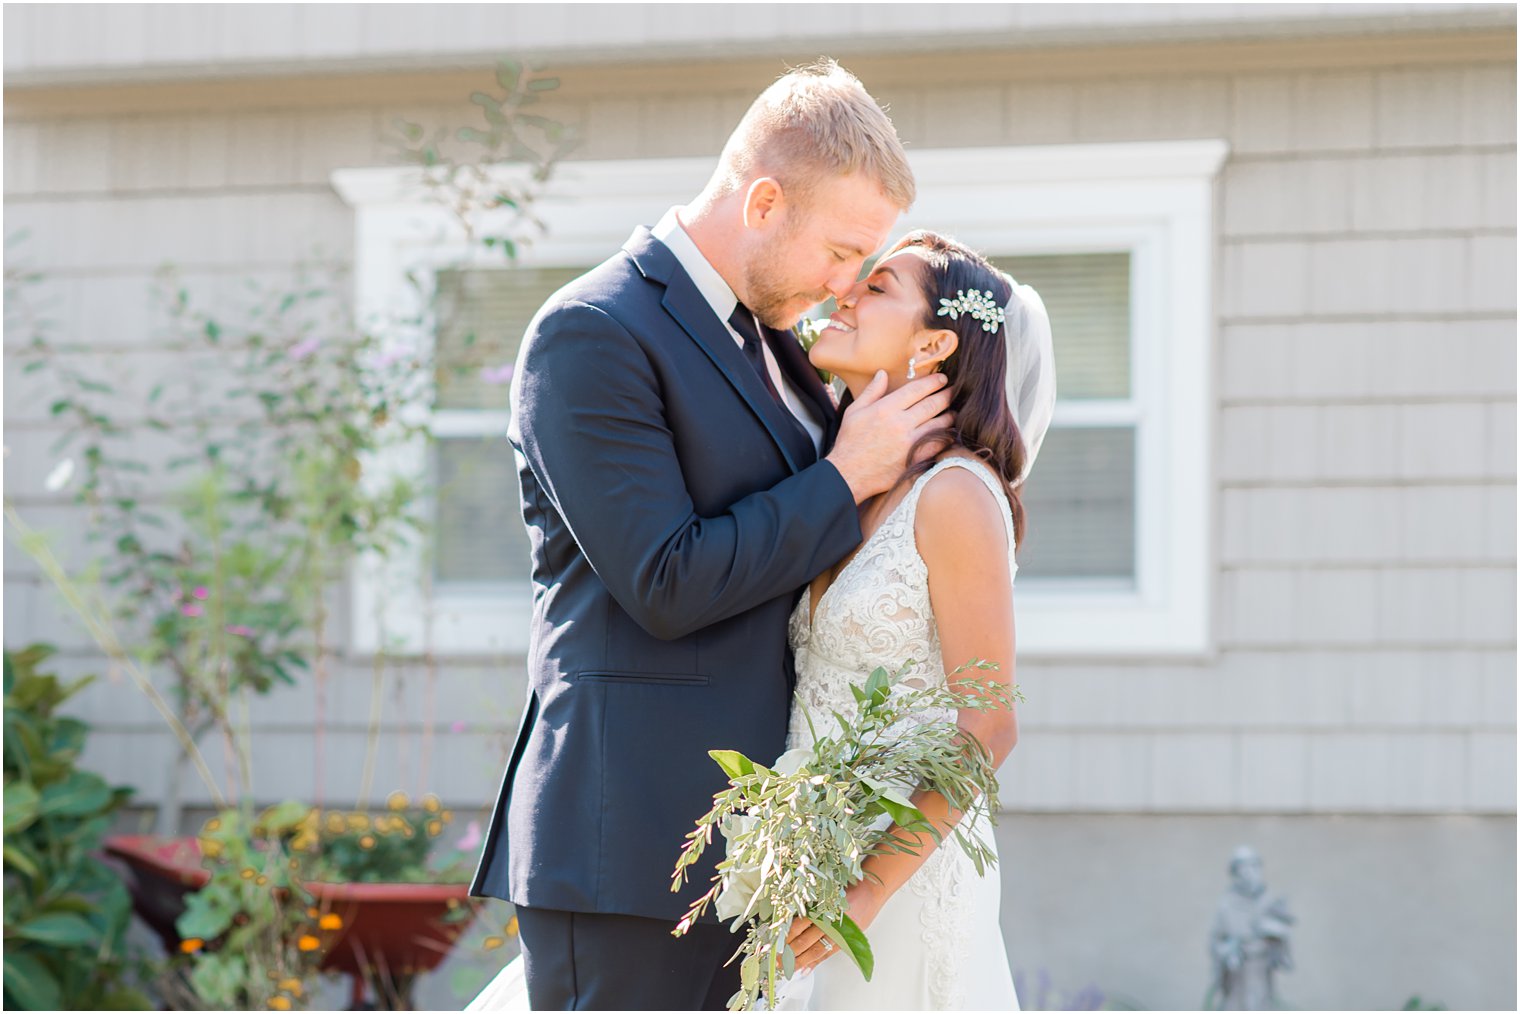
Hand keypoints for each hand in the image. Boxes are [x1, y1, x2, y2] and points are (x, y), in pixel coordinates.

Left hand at [784, 879, 887, 976]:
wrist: (870, 892)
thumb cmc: (846, 891)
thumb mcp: (825, 895)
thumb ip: (810, 908)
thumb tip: (790, 922)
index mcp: (820, 908)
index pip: (797, 926)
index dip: (785, 937)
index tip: (775, 945)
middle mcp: (828, 922)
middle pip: (804, 941)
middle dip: (789, 953)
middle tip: (778, 961)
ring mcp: (837, 933)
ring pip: (815, 950)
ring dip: (800, 960)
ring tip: (788, 968)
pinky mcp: (846, 940)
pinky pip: (828, 953)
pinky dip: (815, 962)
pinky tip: (806, 969)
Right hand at [825, 372, 953, 503]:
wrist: (848, 475)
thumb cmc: (849, 442)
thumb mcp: (854, 412)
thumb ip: (871, 391)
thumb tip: (883, 373)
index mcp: (886, 409)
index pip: (917, 389)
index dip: (933, 382)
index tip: (942, 379)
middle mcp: (900, 423)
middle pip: (932, 404)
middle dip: (946, 395)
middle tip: (954, 391)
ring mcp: (909, 443)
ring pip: (939, 424)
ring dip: (949, 416)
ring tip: (952, 412)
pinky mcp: (914, 459)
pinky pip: (937, 444)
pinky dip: (946, 437)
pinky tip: (948, 433)